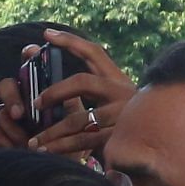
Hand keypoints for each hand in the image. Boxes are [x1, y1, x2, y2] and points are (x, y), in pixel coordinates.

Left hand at [0, 28, 133, 157]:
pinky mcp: (118, 138)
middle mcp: (122, 93)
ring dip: (51, 132)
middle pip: (83, 82)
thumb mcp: (105, 100)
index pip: (94, 53)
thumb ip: (77, 88)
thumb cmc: (116, 122)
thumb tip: (38, 58)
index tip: (47, 33)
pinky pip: (81, 141)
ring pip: (77, 119)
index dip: (70, 41)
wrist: (151, 150)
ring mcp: (122, 115)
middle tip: (35, 103)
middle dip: (55, 91)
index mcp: (118, 80)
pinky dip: (60, 147)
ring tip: (33, 142)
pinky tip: (45, 152)